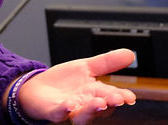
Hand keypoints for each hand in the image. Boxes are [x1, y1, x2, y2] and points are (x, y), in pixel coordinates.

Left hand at [16, 49, 136, 123]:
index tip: (130, 96)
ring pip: (83, 114)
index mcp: (94, 92)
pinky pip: (60, 113)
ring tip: (99, 102)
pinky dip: (65, 110)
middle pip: (100, 107)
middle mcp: (84, 103)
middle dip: (109, 103)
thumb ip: (108, 62)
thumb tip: (130, 54)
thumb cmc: (64, 82)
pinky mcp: (53, 110)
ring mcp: (70, 109)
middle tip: (117, 98)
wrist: (37, 88)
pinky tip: (70, 105)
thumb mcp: (87, 67)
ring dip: (92, 109)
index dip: (121, 97)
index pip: (111, 96)